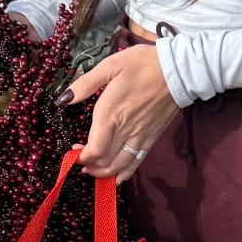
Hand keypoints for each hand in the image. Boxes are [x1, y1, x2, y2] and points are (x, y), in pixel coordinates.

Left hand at [61, 44, 178, 181]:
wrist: (179, 70)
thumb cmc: (143, 64)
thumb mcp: (110, 65)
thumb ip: (85, 84)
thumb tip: (63, 99)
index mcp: (110, 113)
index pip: (93, 149)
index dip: (81, 157)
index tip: (73, 152)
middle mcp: (124, 129)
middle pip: (104, 161)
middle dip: (89, 166)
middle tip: (81, 160)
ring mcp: (140, 136)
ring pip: (119, 166)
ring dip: (104, 173)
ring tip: (94, 170)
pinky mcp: (152, 138)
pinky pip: (137, 162)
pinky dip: (125, 174)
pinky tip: (117, 178)